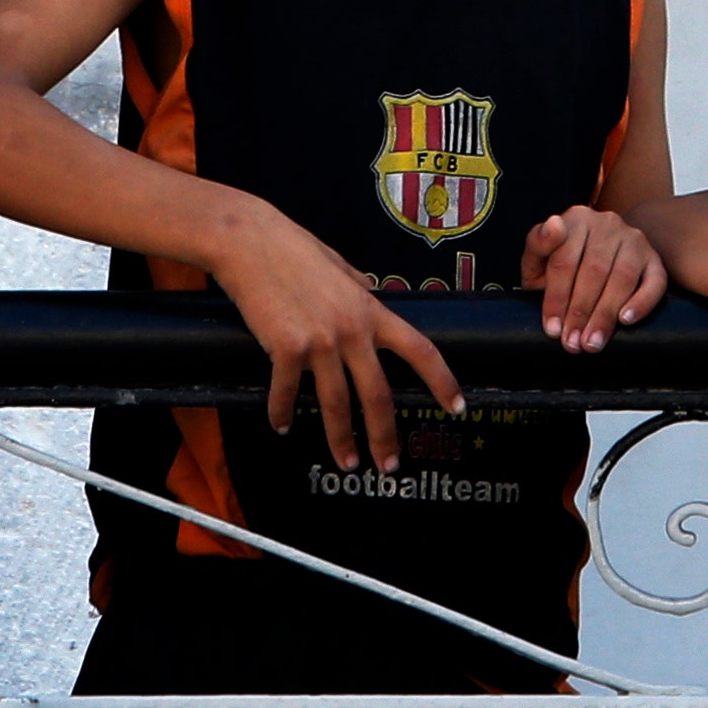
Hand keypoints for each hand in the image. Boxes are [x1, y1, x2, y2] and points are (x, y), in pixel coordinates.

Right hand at [213, 210, 457, 471]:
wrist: (249, 241)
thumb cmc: (290, 248)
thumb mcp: (338, 266)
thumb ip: (358, 287)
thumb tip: (369, 290)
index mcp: (370, 310)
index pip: (420, 350)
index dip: (443, 382)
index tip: (457, 407)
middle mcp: (351, 329)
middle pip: (378, 395)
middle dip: (386, 436)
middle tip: (389, 465)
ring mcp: (319, 340)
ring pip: (336, 404)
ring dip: (341, 439)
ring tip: (346, 461)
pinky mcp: (285, 347)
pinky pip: (286, 392)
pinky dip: (282, 413)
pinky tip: (282, 425)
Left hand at [518, 204, 661, 352]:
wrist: (602, 254)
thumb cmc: (564, 263)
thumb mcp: (541, 256)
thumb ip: (537, 244)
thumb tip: (553, 225)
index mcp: (576, 219)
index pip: (564, 260)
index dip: (557, 298)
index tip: (553, 329)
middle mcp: (608, 223)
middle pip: (594, 270)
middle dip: (580, 312)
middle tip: (573, 343)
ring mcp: (634, 239)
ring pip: (622, 277)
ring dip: (605, 314)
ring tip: (593, 342)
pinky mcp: (654, 259)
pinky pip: (655, 282)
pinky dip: (641, 303)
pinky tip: (626, 320)